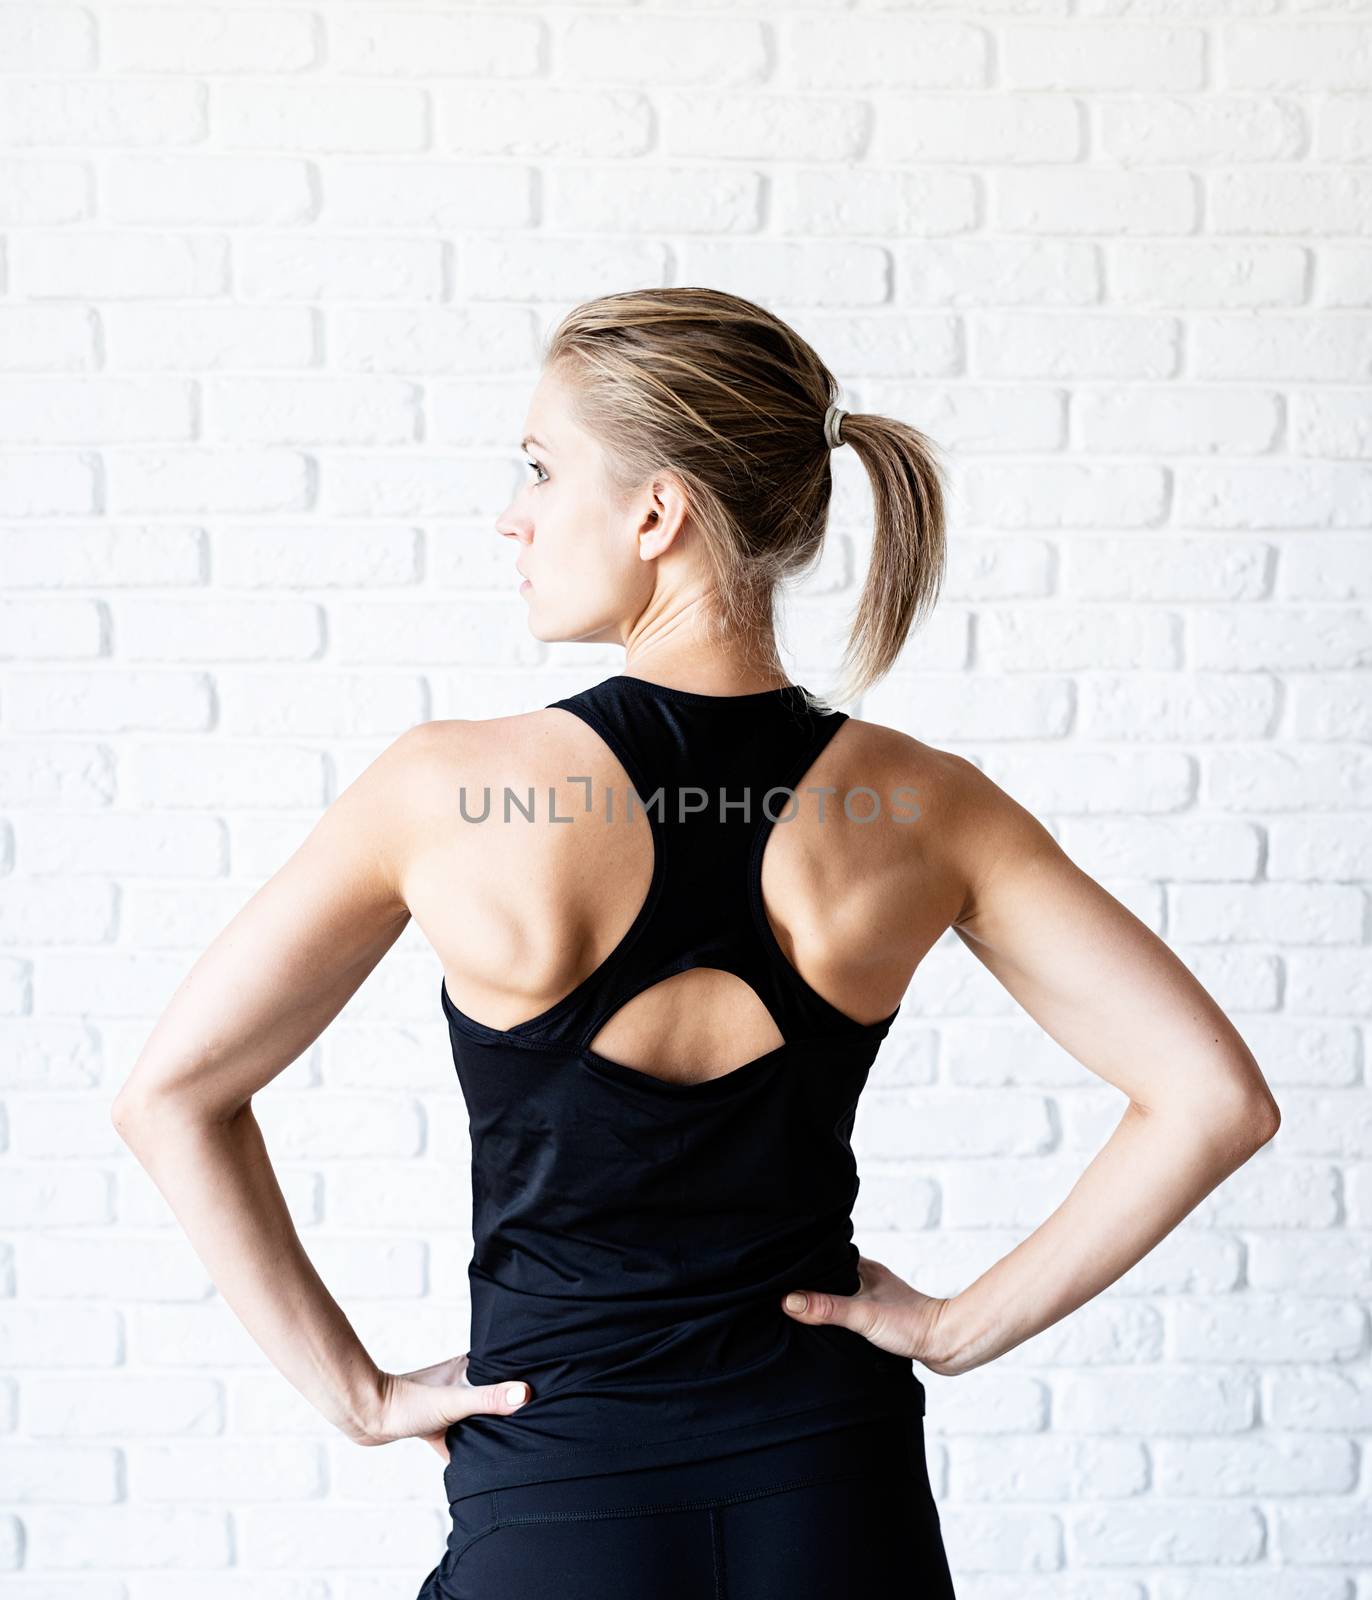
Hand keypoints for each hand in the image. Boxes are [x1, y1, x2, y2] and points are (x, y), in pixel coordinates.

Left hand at [358, 1353, 532, 1458]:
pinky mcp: (436, 1424)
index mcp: (469, 1368)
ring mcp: (448, 1404)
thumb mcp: (453, 1401)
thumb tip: (525, 1394)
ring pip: (479, 1418)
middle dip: (511, 1409)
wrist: (366, 1416)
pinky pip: (462, 1438)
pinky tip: (481, 1466)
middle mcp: (461, 1383)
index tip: (550, 1389)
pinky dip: (470, 1450)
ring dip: (491, 1431)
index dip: (526, 1379)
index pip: (506, 1370)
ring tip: (515, 1446)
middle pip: (495, 1396)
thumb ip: (489, 1399)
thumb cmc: (406, 1402)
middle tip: (538, 1424)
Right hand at [780, 1255, 955, 1374]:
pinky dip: (838, 1315)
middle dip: (810, 1282)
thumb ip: (826, 1308)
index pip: (824, 1258)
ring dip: (825, 1300)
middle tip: (783, 1290)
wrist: (947, 1345)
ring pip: (841, 1293)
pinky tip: (829, 1328)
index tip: (779, 1269)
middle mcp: (868, 1279)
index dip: (803, 1263)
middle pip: (830, 1276)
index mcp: (863, 1268)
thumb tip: (789, 1300)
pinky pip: (851, 1310)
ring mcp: (875, 1297)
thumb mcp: (862, 1315)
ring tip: (800, 1310)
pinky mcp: (881, 1317)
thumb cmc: (912, 1325)